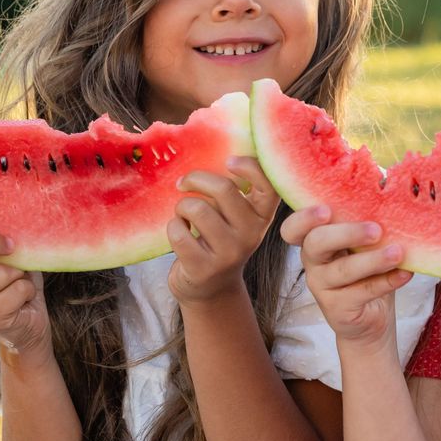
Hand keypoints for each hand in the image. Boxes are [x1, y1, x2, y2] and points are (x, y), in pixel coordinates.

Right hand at [0, 230, 50, 363]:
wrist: (28, 317)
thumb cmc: (13, 274)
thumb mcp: (2, 251)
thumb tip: (6, 224)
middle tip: (10, 245)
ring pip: (0, 272)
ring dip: (19, 273)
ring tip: (16, 282)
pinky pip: (17, 290)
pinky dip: (28, 289)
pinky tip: (22, 298)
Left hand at [167, 156, 278, 303]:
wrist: (210, 288)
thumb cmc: (219, 240)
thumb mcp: (236, 217)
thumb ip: (233, 191)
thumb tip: (212, 151)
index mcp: (262, 216)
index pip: (269, 185)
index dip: (249, 167)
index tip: (229, 161)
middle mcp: (251, 234)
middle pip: (224, 189)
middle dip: (196, 179)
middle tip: (183, 184)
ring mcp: (228, 253)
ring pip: (197, 209)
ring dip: (181, 206)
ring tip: (183, 215)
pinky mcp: (203, 268)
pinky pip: (178, 231)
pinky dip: (172, 226)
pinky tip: (180, 234)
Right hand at [281, 205, 413, 348]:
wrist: (370, 319)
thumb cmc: (367, 271)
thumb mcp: (364, 245)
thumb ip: (366, 226)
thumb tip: (390, 201)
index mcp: (314, 240)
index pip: (293, 228)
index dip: (303, 218)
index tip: (327, 210)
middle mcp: (312, 262)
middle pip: (316, 242)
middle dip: (346, 233)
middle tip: (376, 230)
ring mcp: (322, 287)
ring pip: (343, 270)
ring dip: (373, 260)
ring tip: (398, 253)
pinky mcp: (337, 308)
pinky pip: (363, 291)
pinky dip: (387, 281)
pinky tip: (405, 273)